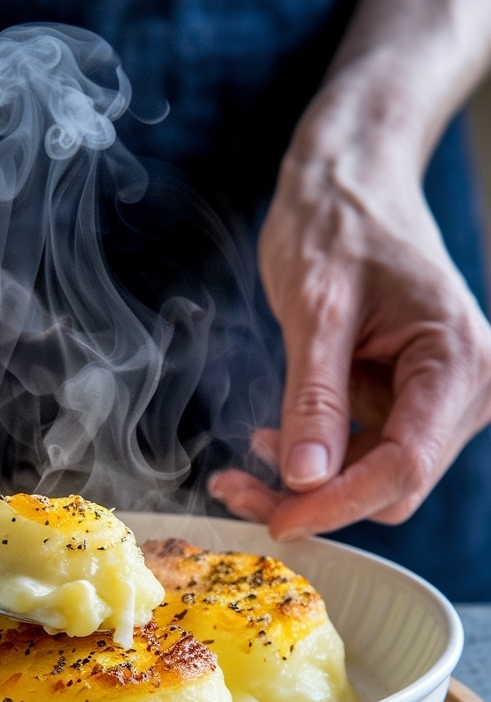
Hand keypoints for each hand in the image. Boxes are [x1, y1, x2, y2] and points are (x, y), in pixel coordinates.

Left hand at [209, 117, 490, 539]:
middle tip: (235, 485)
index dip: (337, 502)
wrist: (349, 183)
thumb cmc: (338, 224)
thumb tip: (305, 480)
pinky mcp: (410, 402)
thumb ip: (314, 398)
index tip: (274, 518)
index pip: (404, 465)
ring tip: (248, 452)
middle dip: (316, 496)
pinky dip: (316, 457)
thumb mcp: (317, 309)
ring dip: (309, 481)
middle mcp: (466, 387)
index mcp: (458, 359)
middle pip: (393, 484)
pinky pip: (364, 455)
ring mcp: (440, 399)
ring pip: (375, 479)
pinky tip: (274, 436)